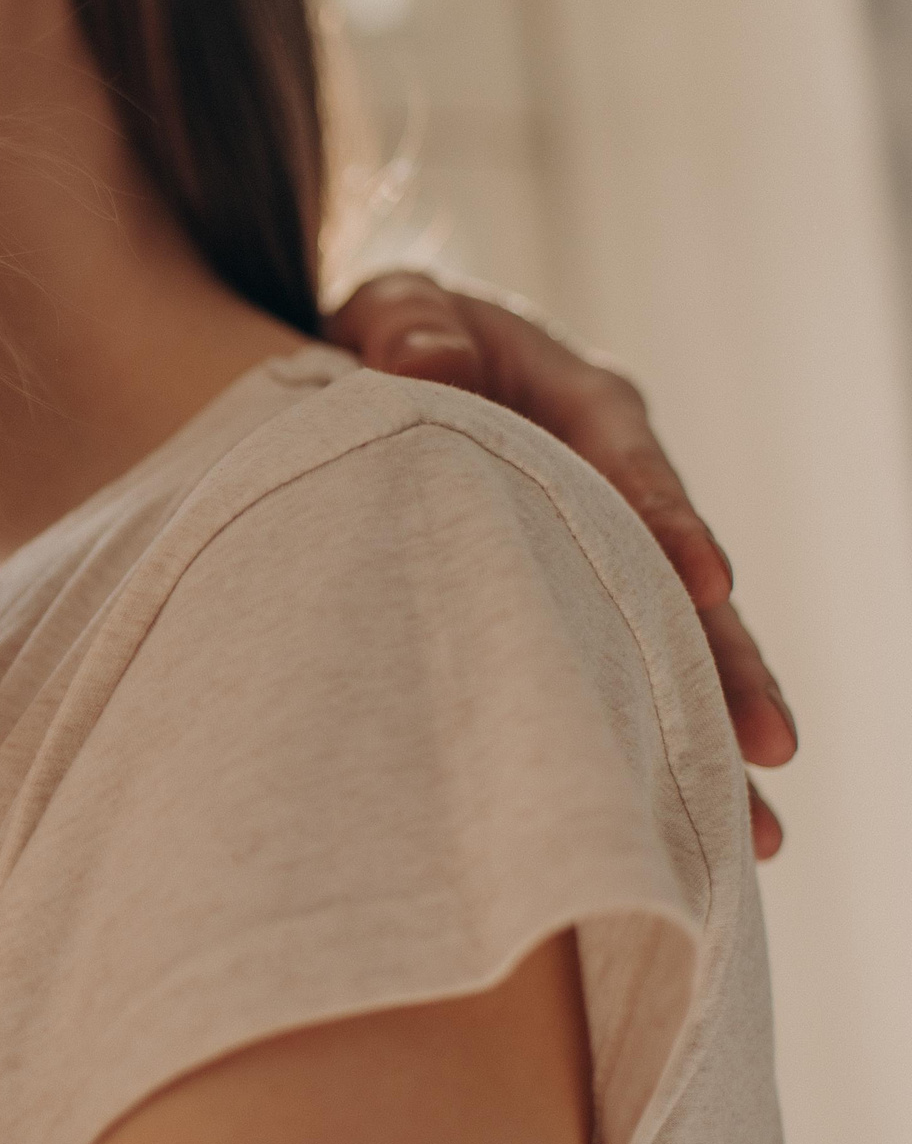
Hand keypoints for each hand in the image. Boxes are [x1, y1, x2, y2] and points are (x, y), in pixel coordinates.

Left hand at [329, 271, 798, 858]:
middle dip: (723, 667)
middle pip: (677, 584)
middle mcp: (612, 487)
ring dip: (699, 732)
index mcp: (585, 407)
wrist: (375, 367)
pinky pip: (605, 669)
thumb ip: (408, 328)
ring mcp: (593, 549)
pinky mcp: (562, 600)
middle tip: (768, 751)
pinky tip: (664, 821)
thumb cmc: (396, 336)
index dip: (665, 525)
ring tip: (749, 832)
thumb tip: (416, 364)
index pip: (632, 469)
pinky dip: (633, 737)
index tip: (704, 585)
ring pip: (659, 646)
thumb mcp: (395, 310)